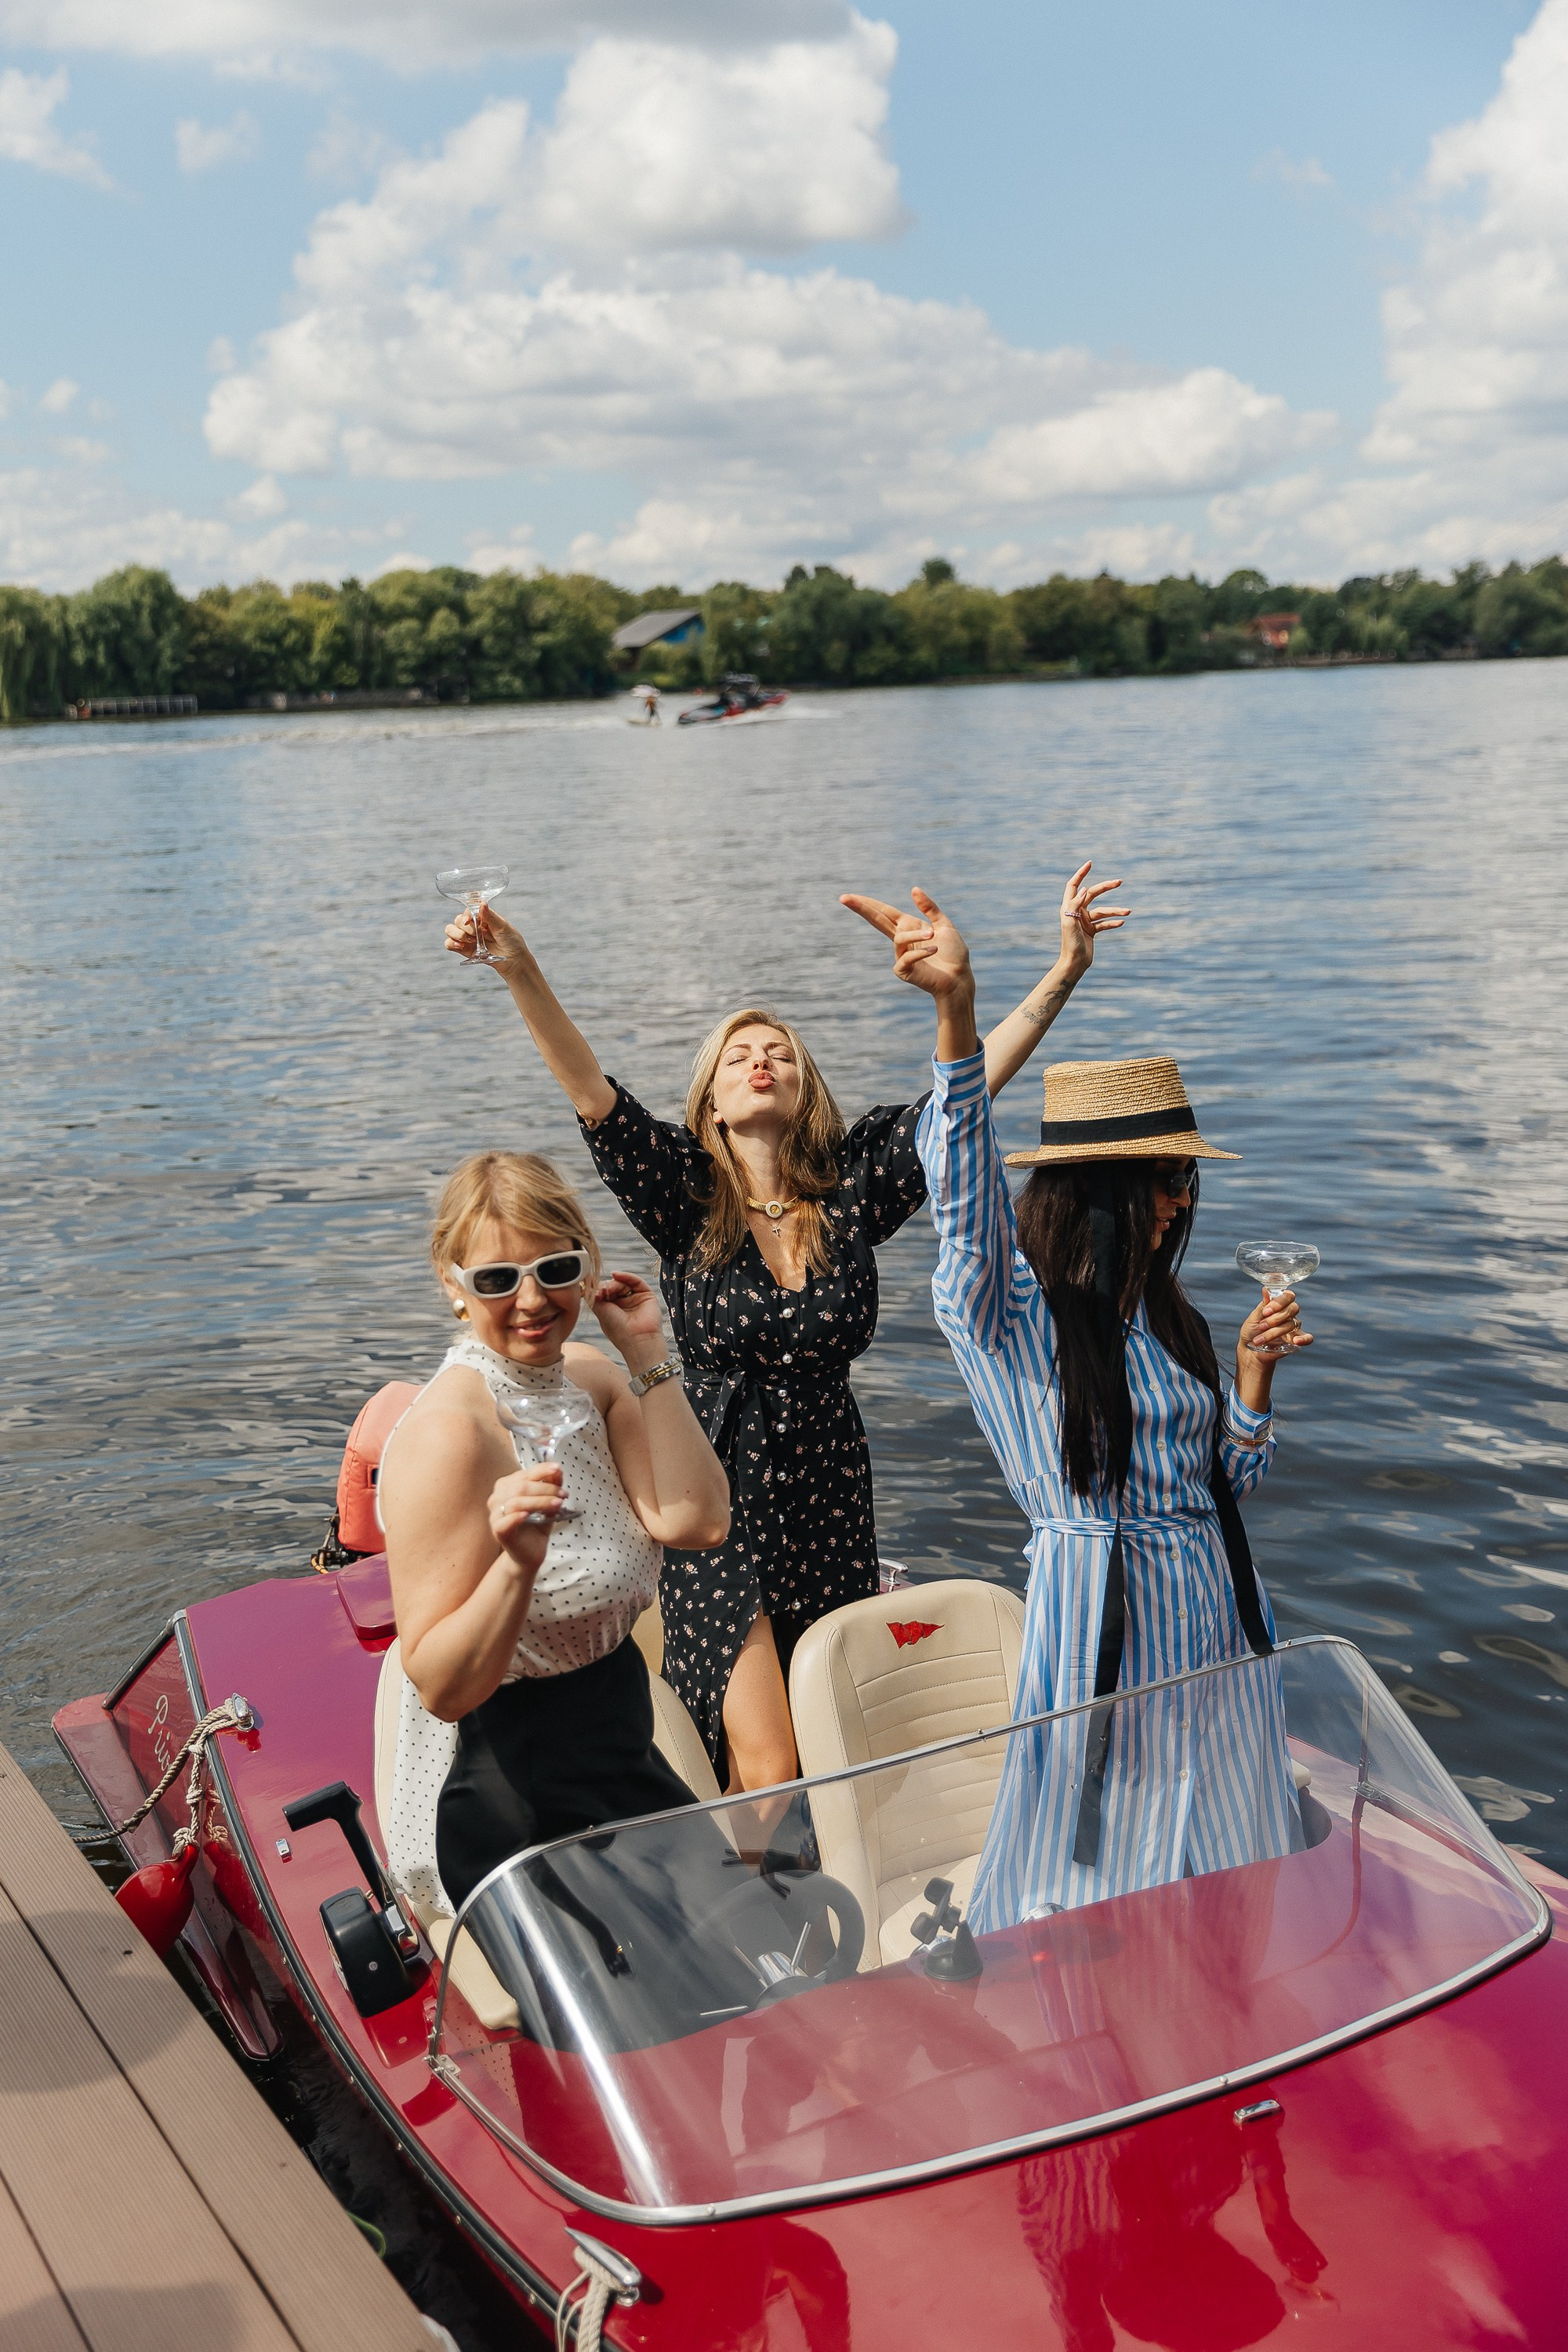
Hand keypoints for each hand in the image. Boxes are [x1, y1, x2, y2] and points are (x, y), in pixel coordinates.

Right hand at [444, 902, 529, 974]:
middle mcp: (474, 925)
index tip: (468, 921)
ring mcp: (468, 937)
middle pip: (458, 920)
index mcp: (483, 917)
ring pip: (450, 930)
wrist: (514, 961)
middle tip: (475, 935)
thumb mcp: (503, 927)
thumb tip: (482, 903)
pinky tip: (461, 946)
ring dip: (457, 934)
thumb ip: (490, 916)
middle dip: (465, 927)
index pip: (468, 910)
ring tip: (470, 941)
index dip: (466, 915)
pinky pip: (449, 944)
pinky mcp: (465, 949)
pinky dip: (451, 943)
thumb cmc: (512, 942)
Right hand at [488, 1462, 563, 1569]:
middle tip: (563, 1494)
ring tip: (558, 1504)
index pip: (524, 1474)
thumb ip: (551, 1486)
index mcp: (507, 1486)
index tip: (558, 1469)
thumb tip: (557, 1471)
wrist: (531, 1552)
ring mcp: (495, 1515)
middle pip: (520, 1487)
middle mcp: (497, 1498)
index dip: (541, 1470)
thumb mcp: (548, 1503)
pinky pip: (505, 1521)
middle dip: (545, 1488)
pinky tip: (527, 1515)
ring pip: (516, 1502)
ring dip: (539, 1501)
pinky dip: (516, 1516)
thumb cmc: (537, 1525)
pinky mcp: (497, 1531)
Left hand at [591, 1271, 667, 1360]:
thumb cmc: (617, 1330)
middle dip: (606, 1286)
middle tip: (602, 1292)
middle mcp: (624, 1304)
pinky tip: (616, 1275)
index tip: (592, 1291)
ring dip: (614, 1283)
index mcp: (612, 1309)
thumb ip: (593, 1296)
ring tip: (608, 1290)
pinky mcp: (646, 1295)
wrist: (636, 1339)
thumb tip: (587, 1283)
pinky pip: (636, 1281)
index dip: (598, 1290)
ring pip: (623, 1283)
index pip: (605, 1292)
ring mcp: (635, 1299)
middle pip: (613, 1286)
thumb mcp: (600, 1311)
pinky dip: (625, 1276)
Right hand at [839, 886, 973, 1000]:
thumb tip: (913, 889)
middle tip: (843, 898)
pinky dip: (922, 951)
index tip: (849, 897)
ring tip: (933, 935)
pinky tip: (935, 949)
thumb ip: (929, 908)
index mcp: (910, 926)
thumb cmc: (954, 954)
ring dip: (916, 934)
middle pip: (877, 920)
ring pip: (900, 938)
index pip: (884, 911)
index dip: (868, 903)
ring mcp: (900, 955)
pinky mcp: (903, 970)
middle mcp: (902, 939)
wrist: (959, 978)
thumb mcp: (943, 925)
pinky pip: (907, 956)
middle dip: (861, 909)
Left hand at [1057, 861, 1129, 979]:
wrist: (1074, 964)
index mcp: (1068, 907)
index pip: (1074, 885)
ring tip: (1129, 911)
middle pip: (1092, 894)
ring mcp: (1084, 921)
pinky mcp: (1091, 930)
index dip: (1081, 874)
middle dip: (1105, 887)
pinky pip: (1104, 923)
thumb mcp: (1071, 923)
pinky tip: (1122, 922)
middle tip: (1119, 882)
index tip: (1090, 863)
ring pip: (1102, 911)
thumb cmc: (1070, 944)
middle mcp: (1076, 912)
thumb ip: (1075, 905)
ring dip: (1115, 910)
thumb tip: (1084, 889)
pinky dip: (1113, 922)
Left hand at [1238, 1289, 1313, 1364]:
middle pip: (1293, 1309)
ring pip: (1292, 1324)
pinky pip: (1308, 1337)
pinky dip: (1304, 1339)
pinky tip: (1296, 1341)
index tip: (1266, 1311)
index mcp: (1279, 1304)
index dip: (1279, 1302)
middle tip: (1261, 1326)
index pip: (1288, 1296)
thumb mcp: (1254, 1317)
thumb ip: (1263, 1305)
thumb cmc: (1251, 1331)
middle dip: (1276, 1318)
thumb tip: (1265, 1289)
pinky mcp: (1295, 1341)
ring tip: (1259, 1340)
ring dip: (1274, 1332)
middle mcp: (1288, 1314)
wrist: (1249, 1350)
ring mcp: (1293, 1327)